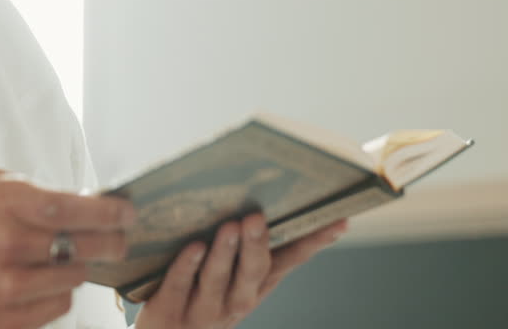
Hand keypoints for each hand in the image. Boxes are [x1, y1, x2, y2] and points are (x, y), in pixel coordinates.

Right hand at [0, 169, 135, 328]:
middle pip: (89, 246)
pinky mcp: (8, 319)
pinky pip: (58, 307)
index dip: (113, 213)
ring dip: (76, 269)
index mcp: (7, 202)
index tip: (128, 214)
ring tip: (59, 261)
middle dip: (112, 243)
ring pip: (76, 278)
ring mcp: (9, 285)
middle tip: (118, 240)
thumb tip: (83, 200)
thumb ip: (33, 190)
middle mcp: (11, 242)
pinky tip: (40, 285)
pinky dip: (56, 295)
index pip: (79, 208)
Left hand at [134, 216, 347, 328]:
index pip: (289, 261)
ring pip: (218, 279)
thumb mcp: (229, 273)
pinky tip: (194, 246)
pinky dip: (188, 266)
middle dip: (257, 245)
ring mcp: (204, 309)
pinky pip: (180, 285)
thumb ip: (246, 242)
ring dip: (226, 252)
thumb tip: (259, 196)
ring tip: (231, 226)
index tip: (337, 221)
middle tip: (257, 218)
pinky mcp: (170, 311)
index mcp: (256, 286)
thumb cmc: (198, 293)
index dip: (312, 243)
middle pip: (253, 272)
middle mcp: (236, 300)